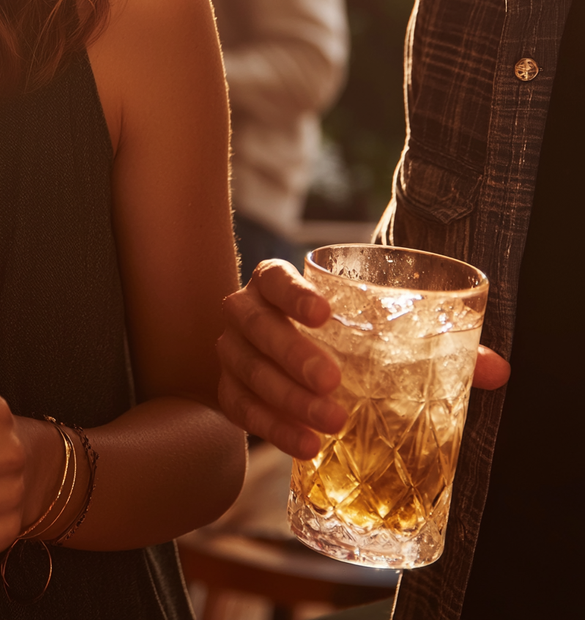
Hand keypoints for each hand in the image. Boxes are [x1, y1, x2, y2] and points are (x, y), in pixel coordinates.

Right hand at [217, 260, 511, 459]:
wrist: (284, 368)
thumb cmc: (342, 343)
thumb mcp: (378, 336)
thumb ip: (436, 347)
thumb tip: (497, 369)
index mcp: (276, 284)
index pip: (274, 277)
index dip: (294, 293)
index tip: (325, 313)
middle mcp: (246, 311)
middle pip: (255, 324)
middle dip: (291, 353)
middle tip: (333, 382)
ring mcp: (230, 351)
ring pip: (246, 368)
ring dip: (285, 398)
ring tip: (330, 425)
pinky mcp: (227, 391)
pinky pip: (238, 408)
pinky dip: (270, 428)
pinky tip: (306, 446)